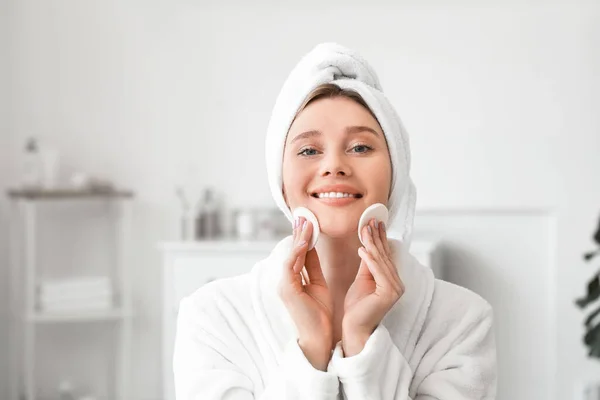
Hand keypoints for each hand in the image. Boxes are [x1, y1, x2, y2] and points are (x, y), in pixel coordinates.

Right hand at [277, 216, 333, 369]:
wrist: (318, 337)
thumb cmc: (318, 314)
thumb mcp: (318, 284)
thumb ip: (313, 266)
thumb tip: (312, 247)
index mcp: (292, 279)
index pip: (297, 253)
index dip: (303, 237)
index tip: (308, 221)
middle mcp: (285, 280)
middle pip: (292, 251)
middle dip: (298, 233)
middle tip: (304, 215)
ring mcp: (284, 285)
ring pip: (290, 256)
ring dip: (298, 239)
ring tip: (306, 224)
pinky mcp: (287, 290)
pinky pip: (290, 266)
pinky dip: (297, 253)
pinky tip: (304, 241)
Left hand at [342, 218, 404, 356]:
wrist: (354, 327)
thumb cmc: (357, 307)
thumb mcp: (362, 280)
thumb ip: (367, 264)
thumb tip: (368, 246)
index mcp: (392, 280)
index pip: (385, 255)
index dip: (380, 238)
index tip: (374, 222)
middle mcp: (397, 283)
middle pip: (384, 255)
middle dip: (377, 236)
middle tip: (371, 219)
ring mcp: (395, 289)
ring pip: (381, 261)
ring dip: (372, 244)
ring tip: (365, 229)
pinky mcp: (389, 294)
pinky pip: (378, 272)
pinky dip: (370, 260)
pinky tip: (362, 249)